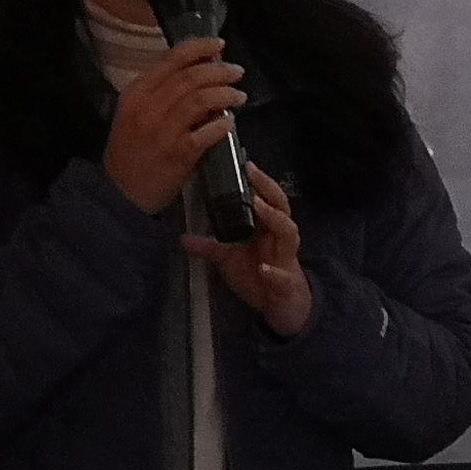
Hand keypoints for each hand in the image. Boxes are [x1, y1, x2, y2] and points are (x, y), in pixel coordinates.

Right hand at [102, 34, 244, 214]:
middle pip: (192, 77)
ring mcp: (164, 130)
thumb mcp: (135, 115)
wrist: (120, 193)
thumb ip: (161, 95)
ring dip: (226, 94)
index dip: (200, 48)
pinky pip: (208, 131)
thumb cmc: (131, 152)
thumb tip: (201, 76)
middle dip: (220, 71)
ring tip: (239, 96)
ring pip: (203, 99)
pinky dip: (223, 124)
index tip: (220, 44)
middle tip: (237, 73)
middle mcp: (148, 107)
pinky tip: (230, 123)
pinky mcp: (179, 153)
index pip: (172, 60)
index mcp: (136, 93)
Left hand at [186, 164, 311, 338]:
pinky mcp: (285, 283)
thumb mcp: (230, 259)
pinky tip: (264, 268)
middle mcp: (280, 238)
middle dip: (268, 189)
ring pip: (288, 233)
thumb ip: (210, 247)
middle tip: (251, 173)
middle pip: (281, 207)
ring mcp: (285, 258)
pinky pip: (282, 276)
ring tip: (258, 207)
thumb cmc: (258, 274)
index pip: (268, 199)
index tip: (245, 163)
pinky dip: (274, 272)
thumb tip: (183, 237)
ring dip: (274, 219)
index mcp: (268, 229)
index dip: (260, 181)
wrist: (282, 305)